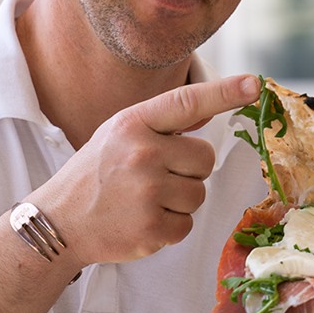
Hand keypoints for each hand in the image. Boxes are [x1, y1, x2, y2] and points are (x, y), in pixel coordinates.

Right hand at [38, 75, 259, 265]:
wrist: (59, 221)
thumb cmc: (95, 174)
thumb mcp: (119, 135)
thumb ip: (160, 126)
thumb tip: (208, 112)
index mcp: (133, 124)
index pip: (186, 102)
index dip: (224, 93)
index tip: (254, 85)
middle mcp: (141, 153)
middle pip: (204, 158)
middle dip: (188, 171)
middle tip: (154, 179)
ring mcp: (146, 192)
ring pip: (199, 194)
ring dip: (179, 202)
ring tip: (144, 201)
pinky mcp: (151, 227)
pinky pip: (186, 225)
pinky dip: (169, 228)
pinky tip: (141, 221)